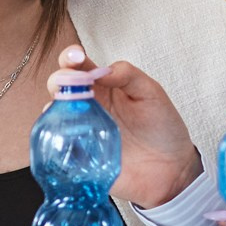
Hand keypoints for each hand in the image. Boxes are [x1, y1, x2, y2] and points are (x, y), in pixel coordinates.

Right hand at [50, 46, 199, 207]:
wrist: (172, 169)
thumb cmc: (162, 128)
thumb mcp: (151, 93)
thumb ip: (128, 75)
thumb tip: (102, 70)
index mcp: (104, 86)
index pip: (80, 66)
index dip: (71, 57)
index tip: (75, 57)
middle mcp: (89, 106)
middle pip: (60, 87)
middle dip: (59, 80)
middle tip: (69, 85)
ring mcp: (82, 131)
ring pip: (54, 114)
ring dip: (53, 109)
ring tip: (63, 109)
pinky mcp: (81, 156)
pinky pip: (58, 145)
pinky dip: (55, 139)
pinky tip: (62, 136)